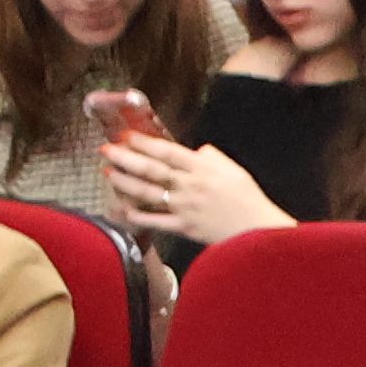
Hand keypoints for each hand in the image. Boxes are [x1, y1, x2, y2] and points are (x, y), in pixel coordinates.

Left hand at [103, 127, 277, 245]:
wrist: (258, 231)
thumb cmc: (249, 200)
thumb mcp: (234, 171)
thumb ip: (214, 158)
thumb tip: (198, 151)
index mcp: (203, 168)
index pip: (167, 151)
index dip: (144, 142)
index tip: (127, 135)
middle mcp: (191, 185)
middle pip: (152, 168)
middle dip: (126, 157)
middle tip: (107, 149)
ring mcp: (185, 207)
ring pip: (148, 192)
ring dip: (125, 181)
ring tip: (108, 173)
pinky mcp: (184, 227)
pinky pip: (155, 220)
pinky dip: (137, 215)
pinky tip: (122, 207)